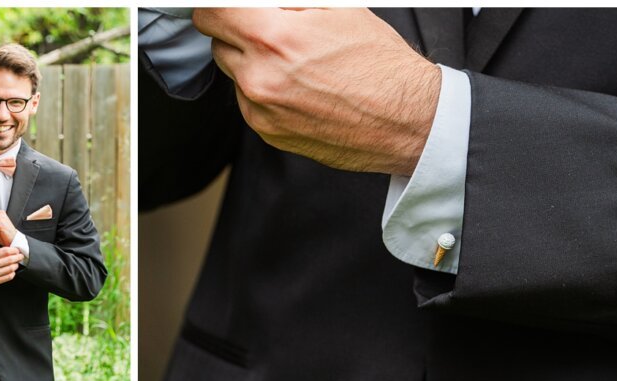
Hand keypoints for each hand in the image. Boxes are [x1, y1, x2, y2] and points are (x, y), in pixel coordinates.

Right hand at [0, 247, 23, 286]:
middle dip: (18, 257)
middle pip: (10, 259)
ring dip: (16, 265)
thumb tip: (10, 251)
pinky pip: (9, 276)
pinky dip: (12, 273)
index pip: (6, 251)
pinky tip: (12, 271)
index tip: (17, 250)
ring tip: (16, 263)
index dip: (14, 250)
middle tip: (20, 256)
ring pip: (11, 268)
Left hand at [194, 8, 440, 175]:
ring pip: (234, 73)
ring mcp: (260, 109)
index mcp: (271, 37)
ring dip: (253, 62)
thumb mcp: (335, 8)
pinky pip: (248, 102)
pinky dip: (265, 91)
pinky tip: (301, 88)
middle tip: (279, 34)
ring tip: (297, 63)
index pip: (209, 11)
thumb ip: (285, 1)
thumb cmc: (378, 62)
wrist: (406, 119)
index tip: (233, 8)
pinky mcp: (267, 132)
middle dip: (242, 32)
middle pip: (218, 41)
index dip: (222, 6)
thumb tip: (256, 1)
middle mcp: (258, 76)